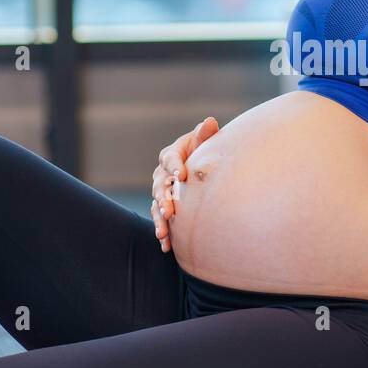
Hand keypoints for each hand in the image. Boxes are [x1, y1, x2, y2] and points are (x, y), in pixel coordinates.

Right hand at [150, 116, 219, 251]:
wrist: (204, 169)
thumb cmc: (205, 151)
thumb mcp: (205, 142)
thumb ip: (205, 135)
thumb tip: (210, 122)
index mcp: (172, 154)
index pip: (169, 158)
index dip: (174, 166)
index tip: (182, 175)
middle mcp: (162, 173)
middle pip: (160, 185)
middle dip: (164, 199)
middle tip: (170, 210)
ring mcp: (162, 191)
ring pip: (157, 205)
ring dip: (160, 220)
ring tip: (163, 233)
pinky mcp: (165, 207)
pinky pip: (161, 219)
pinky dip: (163, 232)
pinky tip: (166, 245)